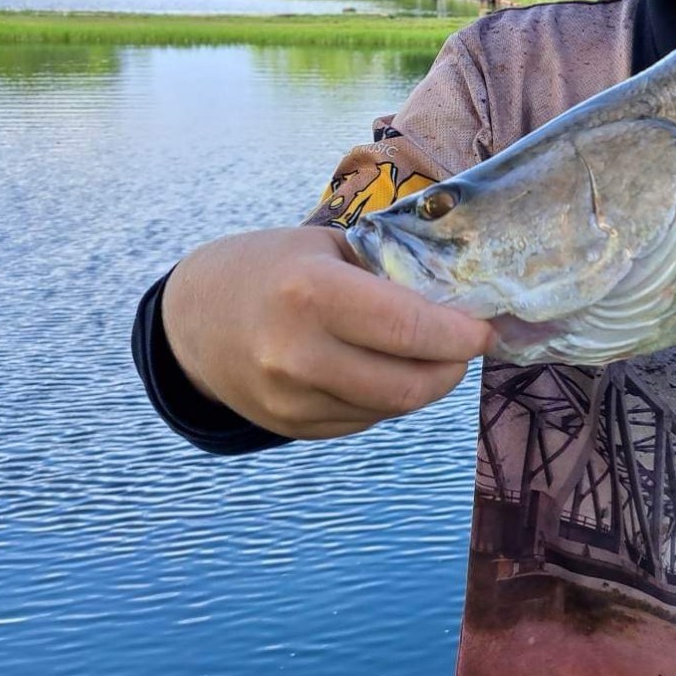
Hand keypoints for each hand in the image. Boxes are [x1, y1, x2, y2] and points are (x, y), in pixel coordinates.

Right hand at [163, 226, 492, 439]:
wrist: (192, 317)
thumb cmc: (272, 267)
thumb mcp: (328, 248)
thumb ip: (390, 274)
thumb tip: (462, 302)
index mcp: (311, 294)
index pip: (410, 328)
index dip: (460, 335)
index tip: (483, 329)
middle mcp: (297, 354)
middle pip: (409, 385)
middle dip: (452, 367)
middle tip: (464, 346)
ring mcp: (290, 399)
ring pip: (391, 409)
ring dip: (424, 385)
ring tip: (427, 355)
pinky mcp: (288, 427)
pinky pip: (363, 421)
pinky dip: (386, 399)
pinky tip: (380, 370)